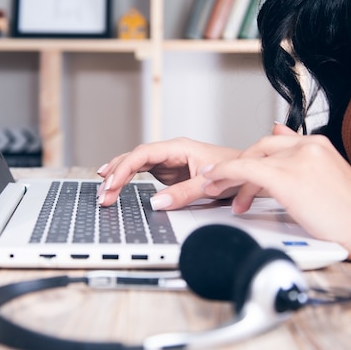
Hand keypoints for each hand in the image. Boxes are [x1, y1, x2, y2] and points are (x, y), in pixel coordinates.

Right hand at [96, 137, 241, 209]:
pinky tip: (115, 184)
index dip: (125, 168)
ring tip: (103, 192)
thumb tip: (157, 203)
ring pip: (136, 164)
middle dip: (116, 174)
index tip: (112, 183)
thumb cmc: (233, 171)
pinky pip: (142, 172)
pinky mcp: (169, 172)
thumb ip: (183, 194)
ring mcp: (168, 161)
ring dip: (118, 177)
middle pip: (134, 158)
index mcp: (178, 148)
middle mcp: (170, 152)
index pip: (143, 154)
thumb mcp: (208, 185)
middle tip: (102, 194)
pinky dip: (128, 179)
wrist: (247, 173)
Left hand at [201, 124, 350, 249]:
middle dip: (235, 166)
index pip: (273, 144)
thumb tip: (279, 133)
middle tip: (218, 182)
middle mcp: (307, 146)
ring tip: (216, 192)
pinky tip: (216, 182)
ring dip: (228, 177)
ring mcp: (298, 159)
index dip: (250, 159)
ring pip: (249, 160)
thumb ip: (302, 157)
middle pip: (258, 149)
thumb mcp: (327, 177)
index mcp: (317, 144)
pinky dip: (226, 174)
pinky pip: (246, 169)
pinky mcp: (288, 177)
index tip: (235, 171)